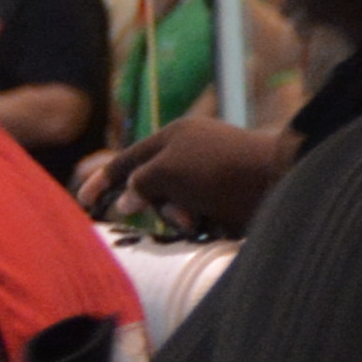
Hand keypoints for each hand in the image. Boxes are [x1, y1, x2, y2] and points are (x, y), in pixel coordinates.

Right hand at [81, 117, 296, 239]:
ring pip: (174, 204)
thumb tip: (126, 200)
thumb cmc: (218, 170)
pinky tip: (213, 225)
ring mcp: (208, 175)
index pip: (127, 160)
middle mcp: (189, 154)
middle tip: (178, 215)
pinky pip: (197, 213)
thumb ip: (139, 183)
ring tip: (199, 221)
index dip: (103, 180)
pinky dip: (200, 222)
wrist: (278, 181)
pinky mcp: (225, 196)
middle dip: (157, 205)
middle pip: (151, 187)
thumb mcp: (167, 172)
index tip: (84, 203)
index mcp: (172, 137)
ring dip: (179, 216)